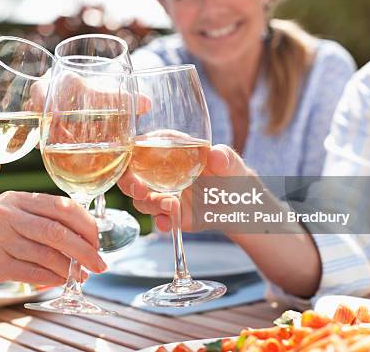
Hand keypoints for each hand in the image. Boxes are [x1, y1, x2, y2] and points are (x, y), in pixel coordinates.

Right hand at [0, 191, 106, 289]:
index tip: (97, 241)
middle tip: (100, 264)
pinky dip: (50, 278)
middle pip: (58, 230)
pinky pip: (30, 271)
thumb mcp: (8, 215)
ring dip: (70, 268)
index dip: (86, 225)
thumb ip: (39, 220)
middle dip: (85, 250)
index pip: (62, 206)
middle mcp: (8, 214)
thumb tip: (81, 239)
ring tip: (81, 276)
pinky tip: (60, 281)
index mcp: (18, 198)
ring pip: (46, 253)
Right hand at [118, 144, 250, 231]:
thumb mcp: (230, 162)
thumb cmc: (231, 173)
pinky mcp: (171, 214)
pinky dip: (162, 222)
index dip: (131, 152)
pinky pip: (159, 219)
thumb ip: (224, 157)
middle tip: (140, 190)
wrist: (240, 202)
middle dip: (129, 183)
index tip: (134, 159)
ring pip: (142, 200)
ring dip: (151, 204)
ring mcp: (162, 194)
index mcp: (169, 149)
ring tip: (172, 206)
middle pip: (131, 175)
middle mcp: (160, 171)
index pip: (141, 146)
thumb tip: (216, 155)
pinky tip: (169, 223)